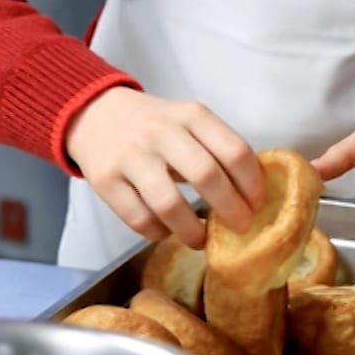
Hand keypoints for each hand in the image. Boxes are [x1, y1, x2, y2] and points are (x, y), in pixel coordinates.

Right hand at [64, 86, 263, 248]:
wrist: (95, 114)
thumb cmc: (157, 126)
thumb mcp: (190, 122)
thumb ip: (216, 149)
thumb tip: (249, 197)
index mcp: (192, 116)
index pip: (235, 151)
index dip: (252, 184)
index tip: (258, 205)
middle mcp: (162, 133)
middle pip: (206, 175)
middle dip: (230, 209)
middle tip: (240, 227)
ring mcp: (131, 157)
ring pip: (168, 203)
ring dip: (192, 230)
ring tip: (202, 240)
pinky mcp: (104, 180)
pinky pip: (138, 218)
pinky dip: (158, 233)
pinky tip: (167, 232)